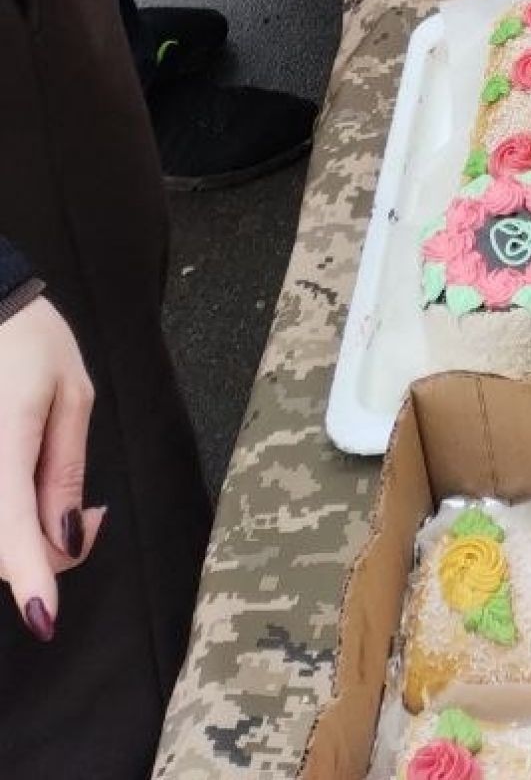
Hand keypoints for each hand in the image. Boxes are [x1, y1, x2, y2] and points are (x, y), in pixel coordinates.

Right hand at [0, 298, 103, 638]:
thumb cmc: (28, 341)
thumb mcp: (70, 393)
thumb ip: (64, 469)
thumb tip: (68, 537)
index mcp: (3, 442)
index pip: (11, 527)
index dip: (30, 576)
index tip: (45, 617)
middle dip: (46, 554)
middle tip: (93, 519)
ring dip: (23, 541)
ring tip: (64, 505)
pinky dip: (8, 522)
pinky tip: (29, 496)